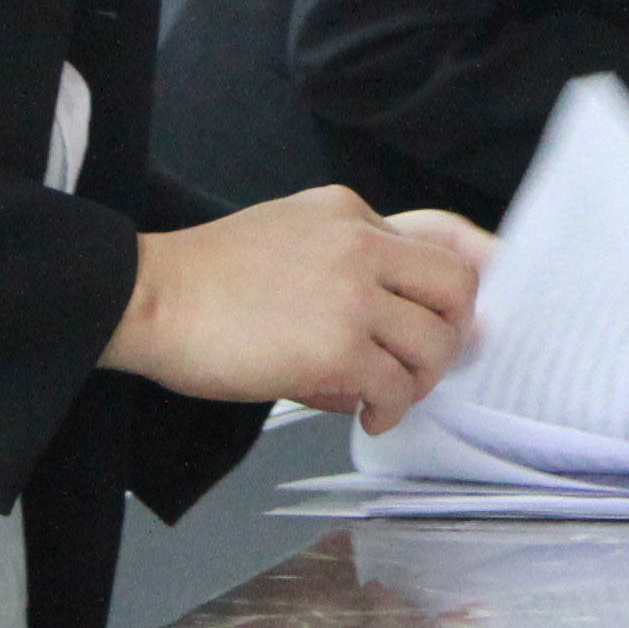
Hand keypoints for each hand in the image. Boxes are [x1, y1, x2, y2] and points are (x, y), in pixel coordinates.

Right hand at [101, 187, 476, 434]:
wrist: (148, 296)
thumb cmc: (206, 279)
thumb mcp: (288, 233)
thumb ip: (346, 256)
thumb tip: (397, 313)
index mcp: (349, 213)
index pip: (444, 234)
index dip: (475, 273)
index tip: (480, 305)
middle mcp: (361, 245)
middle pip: (457, 287)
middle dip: (454, 332)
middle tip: (424, 362)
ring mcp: (352, 295)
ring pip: (434, 343)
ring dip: (418, 379)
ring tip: (386, 396)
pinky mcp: (335, 348)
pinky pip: (394, 386)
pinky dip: (388, 408)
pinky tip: (366, 414)